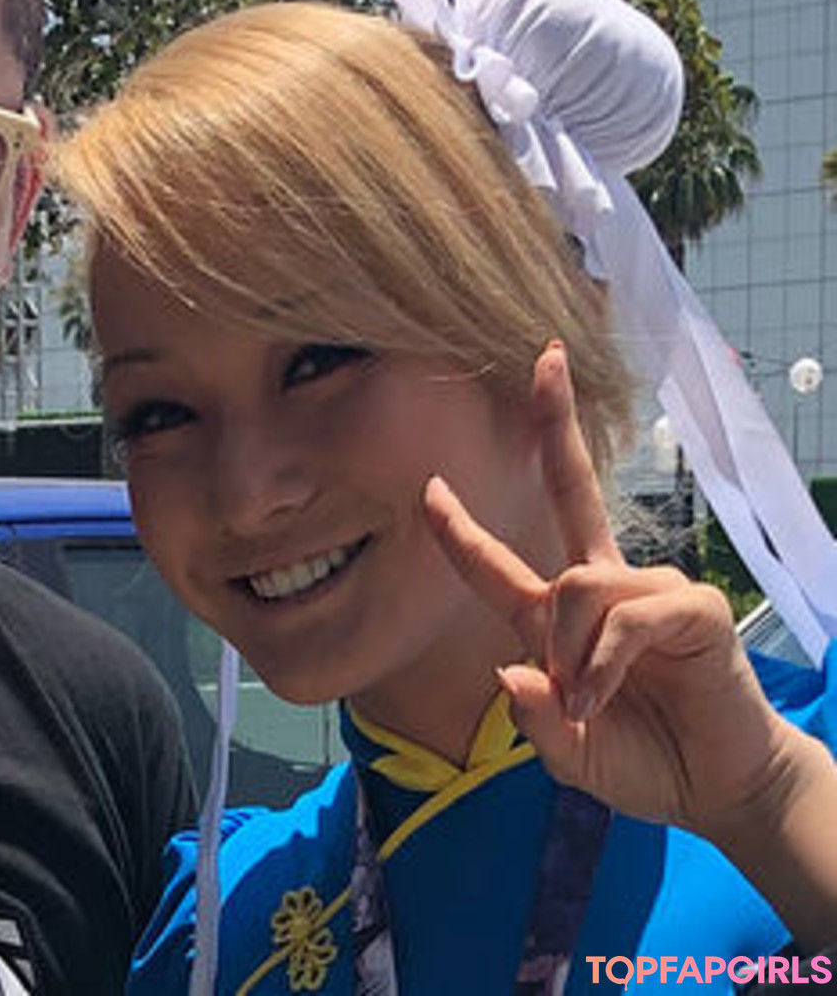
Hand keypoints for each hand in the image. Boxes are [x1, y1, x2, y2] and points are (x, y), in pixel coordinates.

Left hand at [423, 341, 797, 836]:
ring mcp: (648, 588)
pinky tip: (607, 692)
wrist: (713, 787)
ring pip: (578, 583)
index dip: (461, 529)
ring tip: (589, 701)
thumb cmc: (640, 760)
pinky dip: (604, 660)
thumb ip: (535, 719)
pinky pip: (625, 614)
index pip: (499, 563)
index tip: (429, 488)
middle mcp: (600, 586)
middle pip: (571, 486)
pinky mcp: (691, 605)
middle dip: (555, 421)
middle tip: (545, 356)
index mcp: (556, 617)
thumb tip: (508, 671)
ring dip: (571, 652)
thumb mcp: (568, 751)